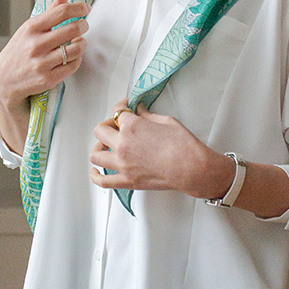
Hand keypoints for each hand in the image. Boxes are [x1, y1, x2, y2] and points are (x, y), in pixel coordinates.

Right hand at [0, 0, 88, 154]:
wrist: (4, 81)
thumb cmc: (19, 51)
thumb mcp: (29, 29)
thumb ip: (49, 12)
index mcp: (31, 28)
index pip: (61, 12)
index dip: (78, 8)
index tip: (86, 8)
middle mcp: (36, 44)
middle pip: (72, 29)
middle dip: (83, 25)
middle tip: (84, 25)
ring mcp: (42, 63)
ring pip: (75, 49)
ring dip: (82, 43)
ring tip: (80, 41)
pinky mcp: (48, 79)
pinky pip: (73, 65)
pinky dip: (77, 59)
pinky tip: (73, 55)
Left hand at [89, 103, 233, 198]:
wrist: (192, 168)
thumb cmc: (184, 146)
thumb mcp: (167, 121)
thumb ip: (148, 116)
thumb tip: (140, 111)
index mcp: (132, 127)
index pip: (118, 112)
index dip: (121, 107)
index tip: (125, 107)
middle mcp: (123, 145)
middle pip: (100, 131)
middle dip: (107, 125)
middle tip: (116, 126)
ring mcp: (122, 164)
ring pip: (96, 154)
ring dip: (99, 147)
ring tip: (106, 146)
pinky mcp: (127, 181)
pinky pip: (102, 180)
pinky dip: (95, 175)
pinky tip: (96, 170)